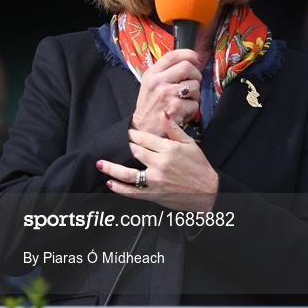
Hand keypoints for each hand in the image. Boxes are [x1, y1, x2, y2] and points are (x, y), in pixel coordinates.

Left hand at [96, 112, 218, 211]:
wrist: (208, 191)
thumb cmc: (200, 166)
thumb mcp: (190, 144)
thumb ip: (174, 129)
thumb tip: (163, 113)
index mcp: (168, 149)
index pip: (144, 138)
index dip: (133, 134)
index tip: (126, 131)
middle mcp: (159, 164)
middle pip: (135, 152)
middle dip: (124, 146)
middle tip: (115, 141)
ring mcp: (155, 180)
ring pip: (128, 174)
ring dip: (112, 168)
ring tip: (100, 163)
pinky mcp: (154, 194)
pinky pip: (132, 192)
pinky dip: (120, 188)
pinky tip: (110, 183)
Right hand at [132, 49, 202, 136]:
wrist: (143, 131)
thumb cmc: (150, 109)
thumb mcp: (150, 86)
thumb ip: (165, 74)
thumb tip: (188, 64)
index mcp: (151, 74)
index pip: (172, 55)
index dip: (188, 54)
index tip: (196, 58)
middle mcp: (158, 81)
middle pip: (187, 66)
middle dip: (196, 75)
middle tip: (194, 83)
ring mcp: (167, 94)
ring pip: (195, 86)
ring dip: (195, 96)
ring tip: (185, 103)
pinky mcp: (175, 107)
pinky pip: (194, 104)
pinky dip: (192, 111)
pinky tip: (183, 114)